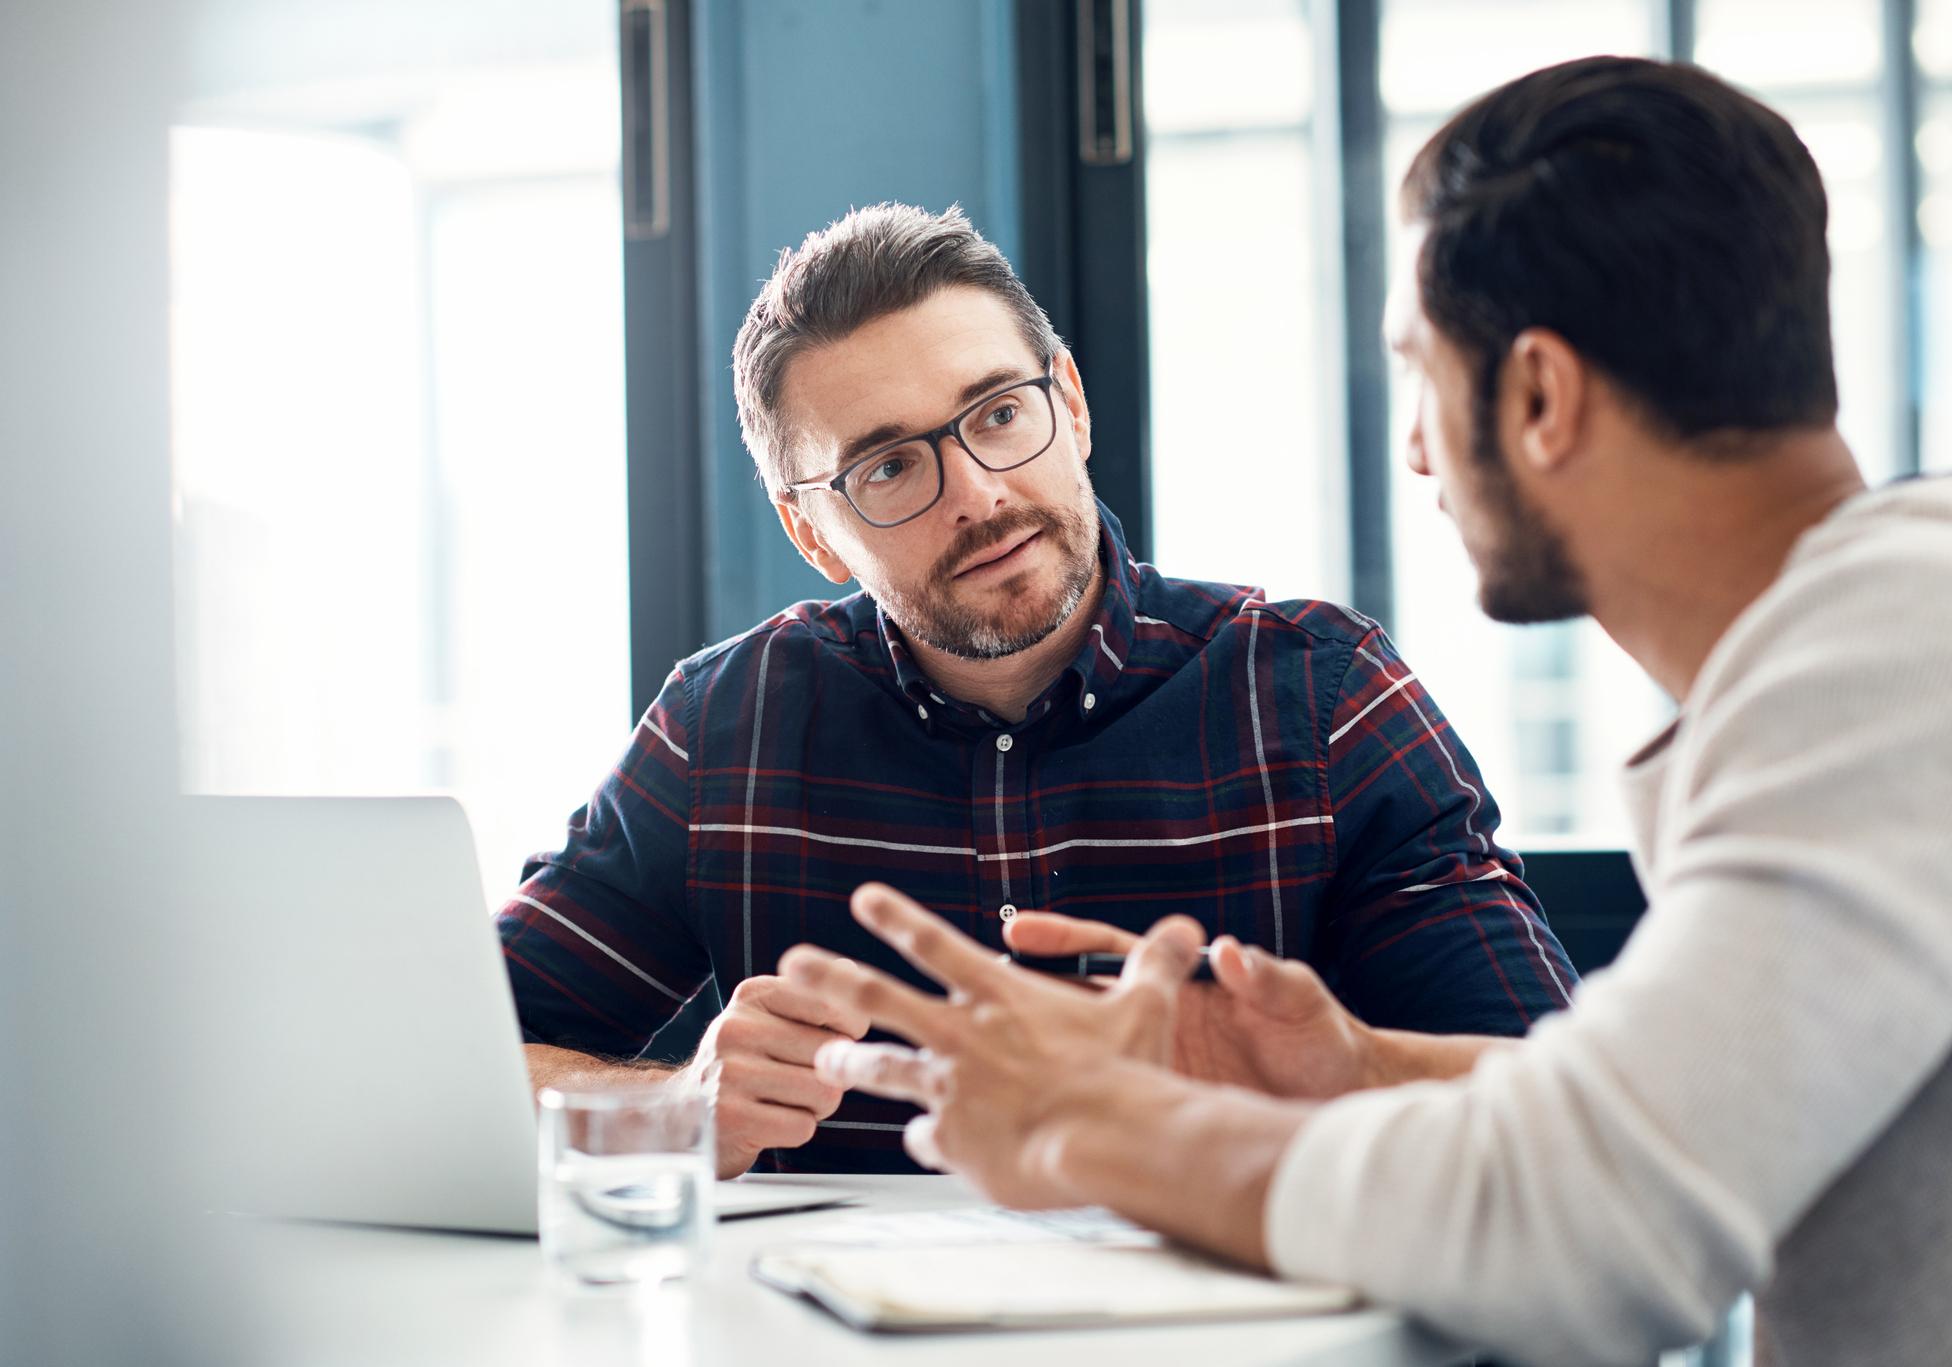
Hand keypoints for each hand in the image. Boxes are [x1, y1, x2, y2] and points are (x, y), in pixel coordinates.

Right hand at [674, 975, 867, 1177]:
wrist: (684, 1113)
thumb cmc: (747, 1064)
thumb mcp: (770, 1019)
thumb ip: (814, 997)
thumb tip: (848, 968)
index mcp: (753, 995)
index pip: (833, 1006)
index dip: (848, 1033)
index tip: (829, 1042)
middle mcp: (736, 1027)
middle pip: (833, 1053)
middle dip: (830, 1075)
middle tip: (799, 1080)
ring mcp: (730, 1073)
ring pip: (825, 1092)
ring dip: (817, 1106)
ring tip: (784, 1101)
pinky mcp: (731, 1118)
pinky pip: (803, 1127)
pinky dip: (797, 1130)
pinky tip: (769, 1123)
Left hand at [778, 883, 1204, 1207]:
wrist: (1110, 1139)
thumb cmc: (1127, 1074)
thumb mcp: (1146, 1006)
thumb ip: (1156, 964)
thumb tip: (1188, 929)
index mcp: (1000, 997)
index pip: (936, 944)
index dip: (897, 917)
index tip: (864, 899)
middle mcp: (963, 1036)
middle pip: (878, 998)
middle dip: (830, 978)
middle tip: (792, 964)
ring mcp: (952, 1089)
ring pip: (883, 1070)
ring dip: (850, 1065)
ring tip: (825, 1064)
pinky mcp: (954, 1142)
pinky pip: (927, 1140)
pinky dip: (926, 1141)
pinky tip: (925, 1147)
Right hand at [1005, 911, 1378, 1099]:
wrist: (1342, 1097)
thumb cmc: (1322, 1039)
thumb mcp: (1298, 1001)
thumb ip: (1267, 975)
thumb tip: (1233, 953)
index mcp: (1181, 984)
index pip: (1108, 953)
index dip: (1061, 941)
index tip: (1018, 932)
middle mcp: (1156, 1022)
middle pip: (1073, 1004)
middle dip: (1019, 998)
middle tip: (968, 991)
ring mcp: (1153, 1066)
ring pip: (1077, 1058)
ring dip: (1029, 1058)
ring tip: (971, 1062)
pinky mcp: (1160, 1108)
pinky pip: (1104, 1111)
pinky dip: (1064, 1116)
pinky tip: (1023, 1126)